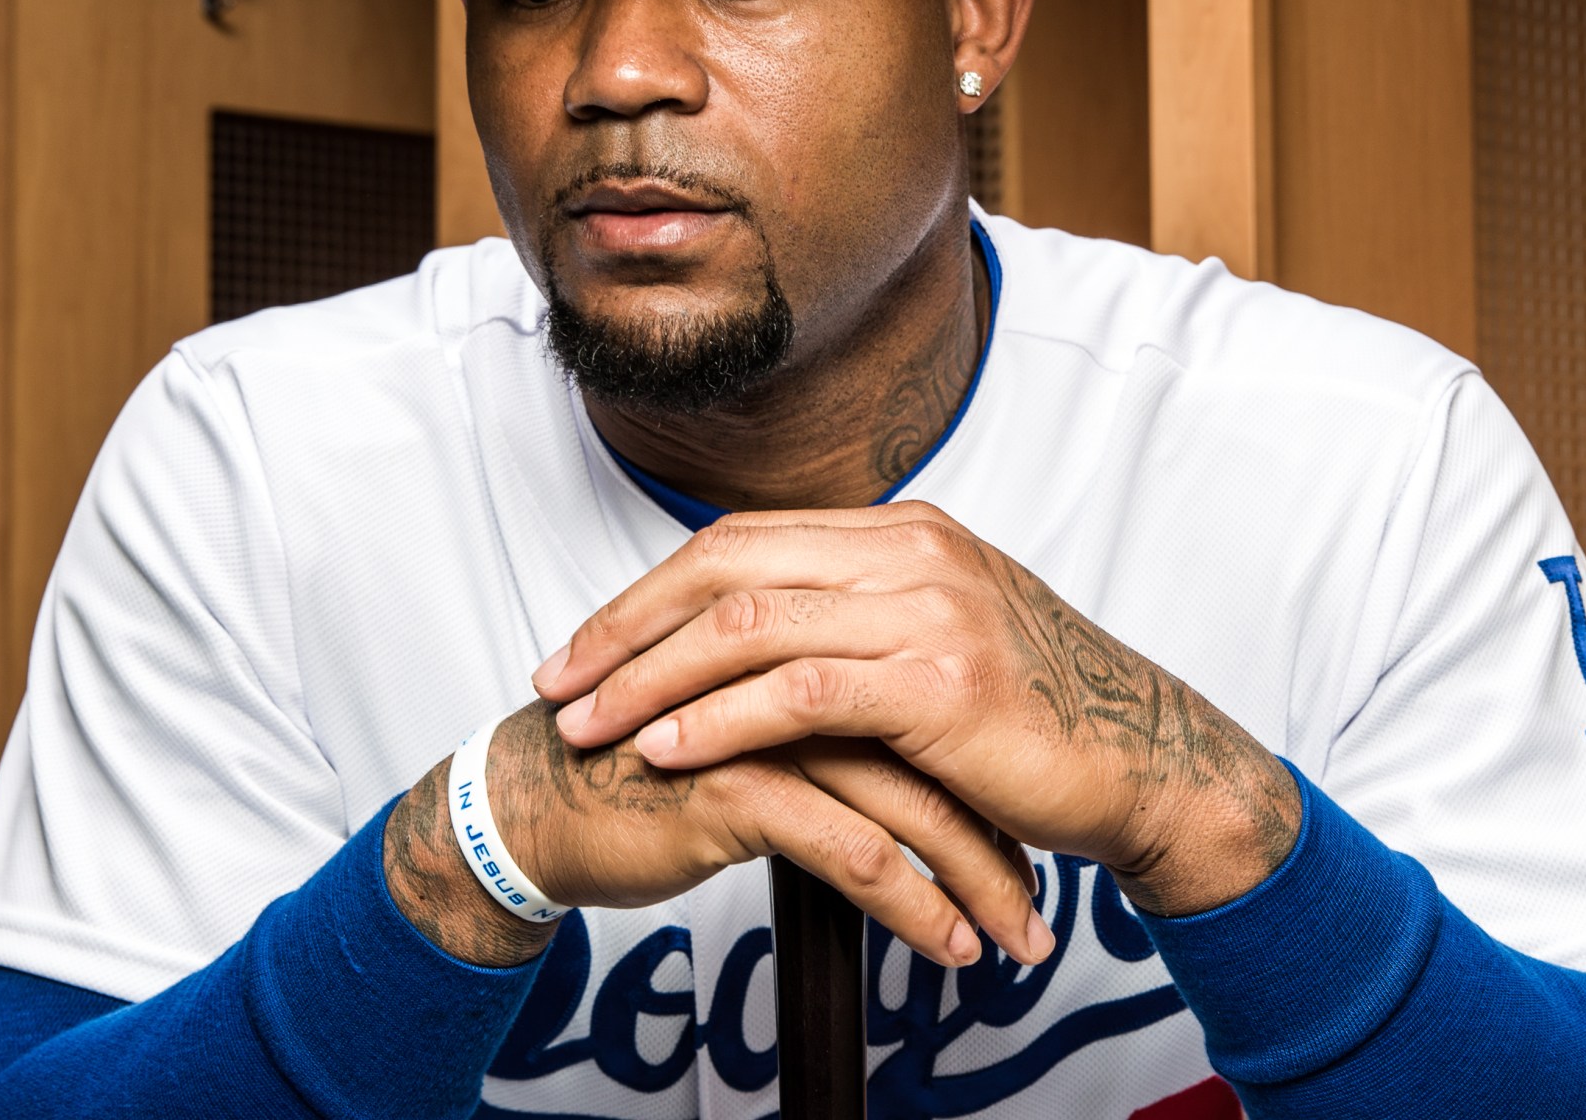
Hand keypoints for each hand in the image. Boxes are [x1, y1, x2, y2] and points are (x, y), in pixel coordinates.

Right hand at [383, 704, 1047, 969]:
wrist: (540, 804)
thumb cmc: (644, 770)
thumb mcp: (762, 728)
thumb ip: (836, 719)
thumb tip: (924, 768)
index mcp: (820, 639)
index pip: (940, 699)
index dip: (997, 772)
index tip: (1043, 836)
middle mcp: (806, 668)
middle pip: (944, 749)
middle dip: (1006, 836)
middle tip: (1044, 907)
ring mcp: (778, 724)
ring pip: (914, 802)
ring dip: (978, 882)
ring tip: (1016, 938)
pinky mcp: (745, 784)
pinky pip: (857, 852)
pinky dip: (915, 907)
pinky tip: (948, 946)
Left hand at [530, 504, 1302, 917]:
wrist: (1142, 763)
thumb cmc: (1039, 720)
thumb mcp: (943, 642)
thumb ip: (860, 622)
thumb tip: (759, 638)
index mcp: (905, 532)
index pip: (742, 541)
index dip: (650, 593)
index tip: (585, 647)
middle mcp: (912, 552)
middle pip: (725, 569)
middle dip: (625, 629)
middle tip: (556, 683)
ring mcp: (929, 610)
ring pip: (747, 628)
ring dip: (649, 682)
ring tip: (588, 728)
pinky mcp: (938, 684)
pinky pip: (796, 693)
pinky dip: (717, 723)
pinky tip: (668, 753)